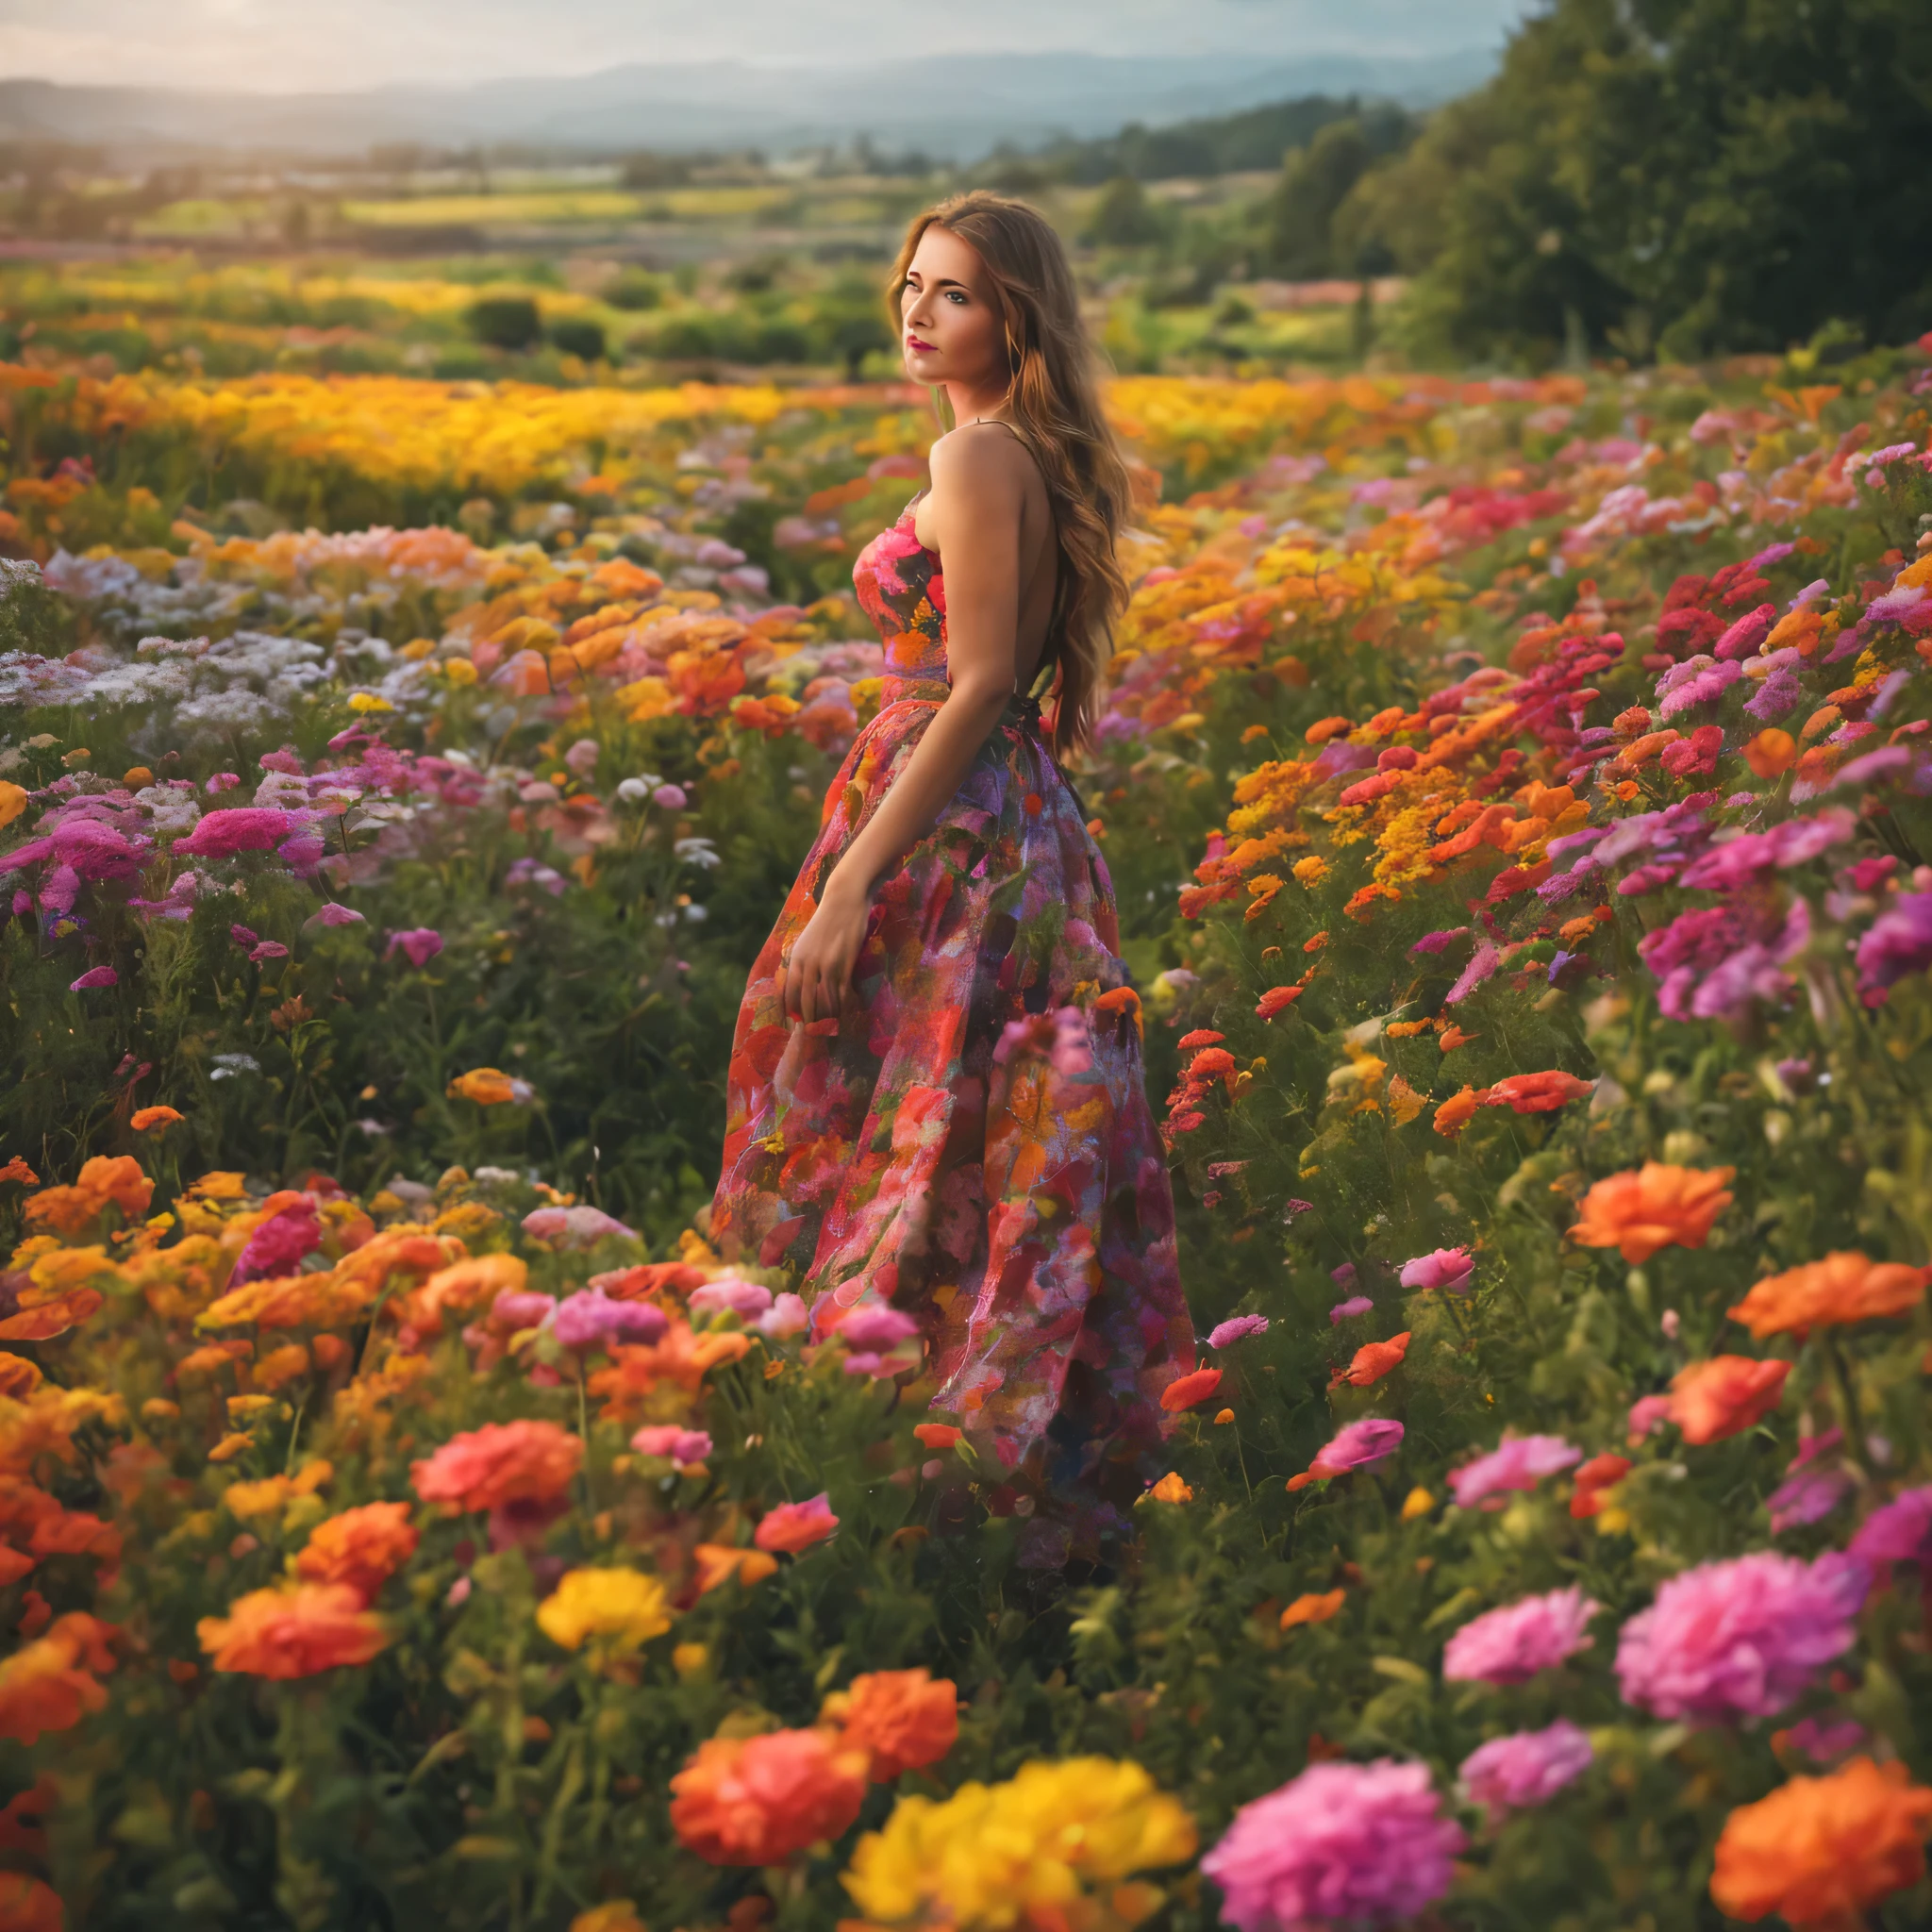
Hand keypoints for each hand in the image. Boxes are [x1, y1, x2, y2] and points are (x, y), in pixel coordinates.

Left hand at [781, 876, 869, 1025]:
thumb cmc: (826, 920)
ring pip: (825, 1000)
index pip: (789, 992)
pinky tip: (845, 1011)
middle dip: (809, 1020)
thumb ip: (802, 961)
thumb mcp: (806, 941)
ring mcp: (828, 964)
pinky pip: (842, 992)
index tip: (793, 1024)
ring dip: (827, 1016)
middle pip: (806, 1001)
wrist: (844, 900)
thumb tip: (800, 983)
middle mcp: (809, 963)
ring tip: (829, 1026)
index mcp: (796, 958)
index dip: (790, 1011)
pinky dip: (843, 1005)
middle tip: (812, 1033)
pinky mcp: (846, 963)